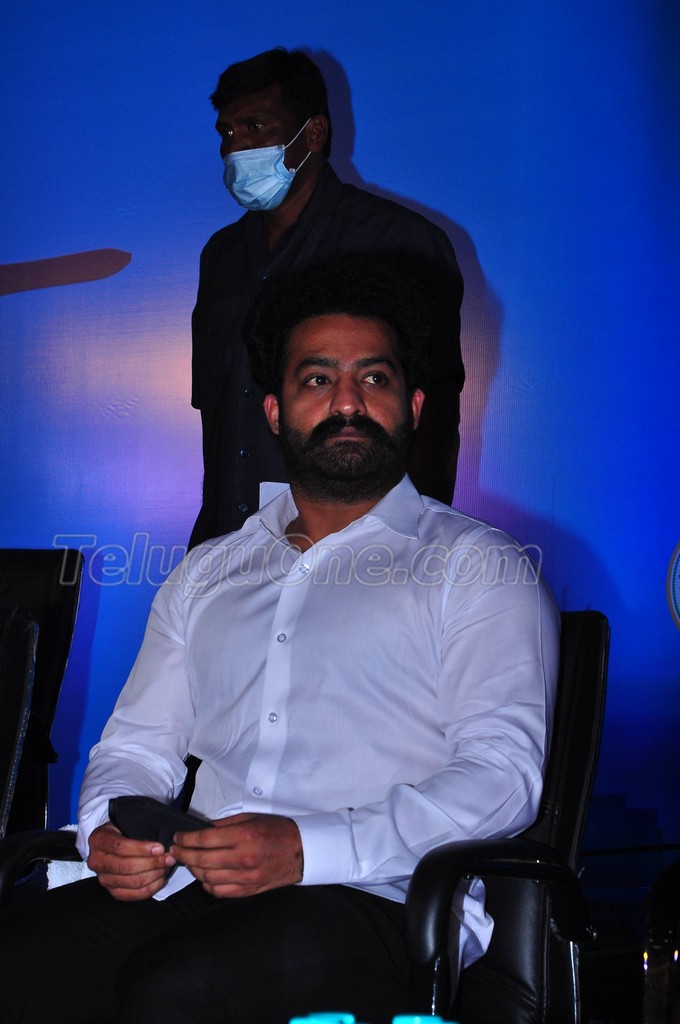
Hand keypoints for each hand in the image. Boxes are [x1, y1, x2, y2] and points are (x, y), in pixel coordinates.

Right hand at [87, 822, 175, 900]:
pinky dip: (151, 887)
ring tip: (166, 866)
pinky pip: (134, 895)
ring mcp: (104, 879)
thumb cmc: (121, 831)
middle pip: (127, 866)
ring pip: (132, 882)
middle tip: (168, 858)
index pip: (120, 846)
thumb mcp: (123, 822)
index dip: (141, 849)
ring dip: (154, 875)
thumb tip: (161, 838)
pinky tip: (160, 878)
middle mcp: (97, 861)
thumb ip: (137, 828)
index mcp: (98, 840)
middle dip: (152, 863)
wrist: (109, 844)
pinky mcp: (113, 891)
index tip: (160, 848)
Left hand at [171, 812, 302, 897]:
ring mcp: (245, 877)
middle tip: (176, 850)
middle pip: (202, 860)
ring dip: (193, 870)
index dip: (186, 839)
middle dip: (184, 854)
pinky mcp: (248, 890)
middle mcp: (243, 858)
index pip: (204, 839)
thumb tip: (201, 830)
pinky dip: (207, 884)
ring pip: (207, 878)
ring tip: (189, 861)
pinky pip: (219, 891)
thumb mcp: (251, 817)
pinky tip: (204, 876)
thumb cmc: (276, 830)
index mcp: (243, 836)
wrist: (300, 851)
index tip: (178, 838)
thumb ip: (224, 825)